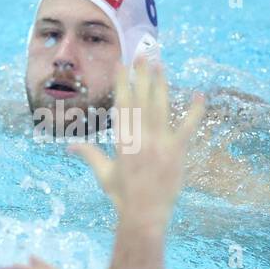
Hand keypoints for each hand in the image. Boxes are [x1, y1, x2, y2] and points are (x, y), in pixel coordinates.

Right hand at [70, 59, 204, 226]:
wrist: (144, 215)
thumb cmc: (122, 196)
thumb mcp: (104, 174)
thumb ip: (89, 154)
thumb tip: (69, 146)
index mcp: (122, 141)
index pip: (122, 105)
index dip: (121, 83)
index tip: (121, 65)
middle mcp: (141, 138)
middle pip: (142, 100)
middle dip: (141, 75)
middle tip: (143, 54)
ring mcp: (160, 144)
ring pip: (161, 107)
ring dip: (161, 85)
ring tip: (161, 65)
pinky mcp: (177, 152)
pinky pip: (188, 128)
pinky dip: (195, 112)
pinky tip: (200, 95)